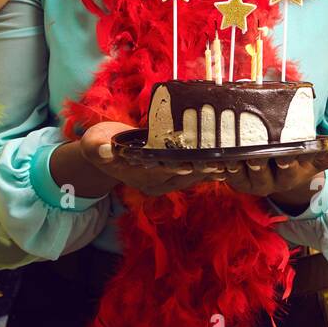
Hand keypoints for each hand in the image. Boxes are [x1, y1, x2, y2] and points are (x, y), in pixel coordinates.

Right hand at [78, 122, 221, 196]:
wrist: (104, 152)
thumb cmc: (99, 145)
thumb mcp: (94, 144)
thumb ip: (99, 148)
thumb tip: (105, 150)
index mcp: (139, 175)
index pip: (164, 172)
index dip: (182, 168)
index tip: (201, 163)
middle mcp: (155, 182)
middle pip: (184, 176)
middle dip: (205, 169)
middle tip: (228, 161)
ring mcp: (165, 180)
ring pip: (193, 176)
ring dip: (211, 169)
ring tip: (233, 160)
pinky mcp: (172, 173)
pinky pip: (193, 172)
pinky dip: (208, 166)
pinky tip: (225, 160)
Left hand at [222, 137, 327, 211]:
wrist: (280, 174)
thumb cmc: (299, 161)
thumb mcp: (315, 158)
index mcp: (291, 175)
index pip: (289, 168)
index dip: (286, 162)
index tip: (285, 154)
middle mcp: (271, 182)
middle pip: (263, 172)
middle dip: (258, 161)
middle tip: (254, 150)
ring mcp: (252, 182)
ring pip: (244, 172)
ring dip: (237, 163)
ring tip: (232, 152)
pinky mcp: (235, 181)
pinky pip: (228, 175)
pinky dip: (223, 166)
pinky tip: (218, 157)